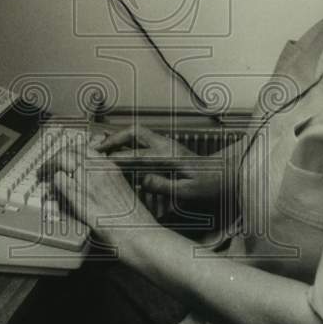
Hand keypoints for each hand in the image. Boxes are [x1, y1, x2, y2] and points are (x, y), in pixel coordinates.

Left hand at [40, 142, 158, 243]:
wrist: (139, 234)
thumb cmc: (135, 219)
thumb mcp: (123, 189)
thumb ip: (106, 180)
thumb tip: (88, 180)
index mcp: (111, 166)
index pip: (84, 147)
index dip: (69, 152)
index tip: (63, 159)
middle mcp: (99, 169)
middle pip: (69, 151)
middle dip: (55, 158)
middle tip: (47, 167)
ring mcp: (89, 181)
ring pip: (61, 161)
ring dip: (50, 169)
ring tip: (43, 176)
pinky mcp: (80, 197)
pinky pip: (58, 181)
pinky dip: (52, 185)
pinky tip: (51, 192)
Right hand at [94, 125, 225, 205]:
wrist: (226, 175)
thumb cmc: (211, 184)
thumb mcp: (189, 191)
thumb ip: (165, 186)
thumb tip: (143, 181)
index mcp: (168, 155)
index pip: (135, 154)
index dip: (115, 159)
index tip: (99, 164)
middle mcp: (166, 145)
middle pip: (133, 132)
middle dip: (113, 138)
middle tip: (96, 148)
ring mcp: (167, 144)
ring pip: (137, 133)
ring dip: (119, 138)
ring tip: (102, 148)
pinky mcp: (168, 147)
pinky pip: (143, 139)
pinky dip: (128, 142)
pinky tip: (121, 152)